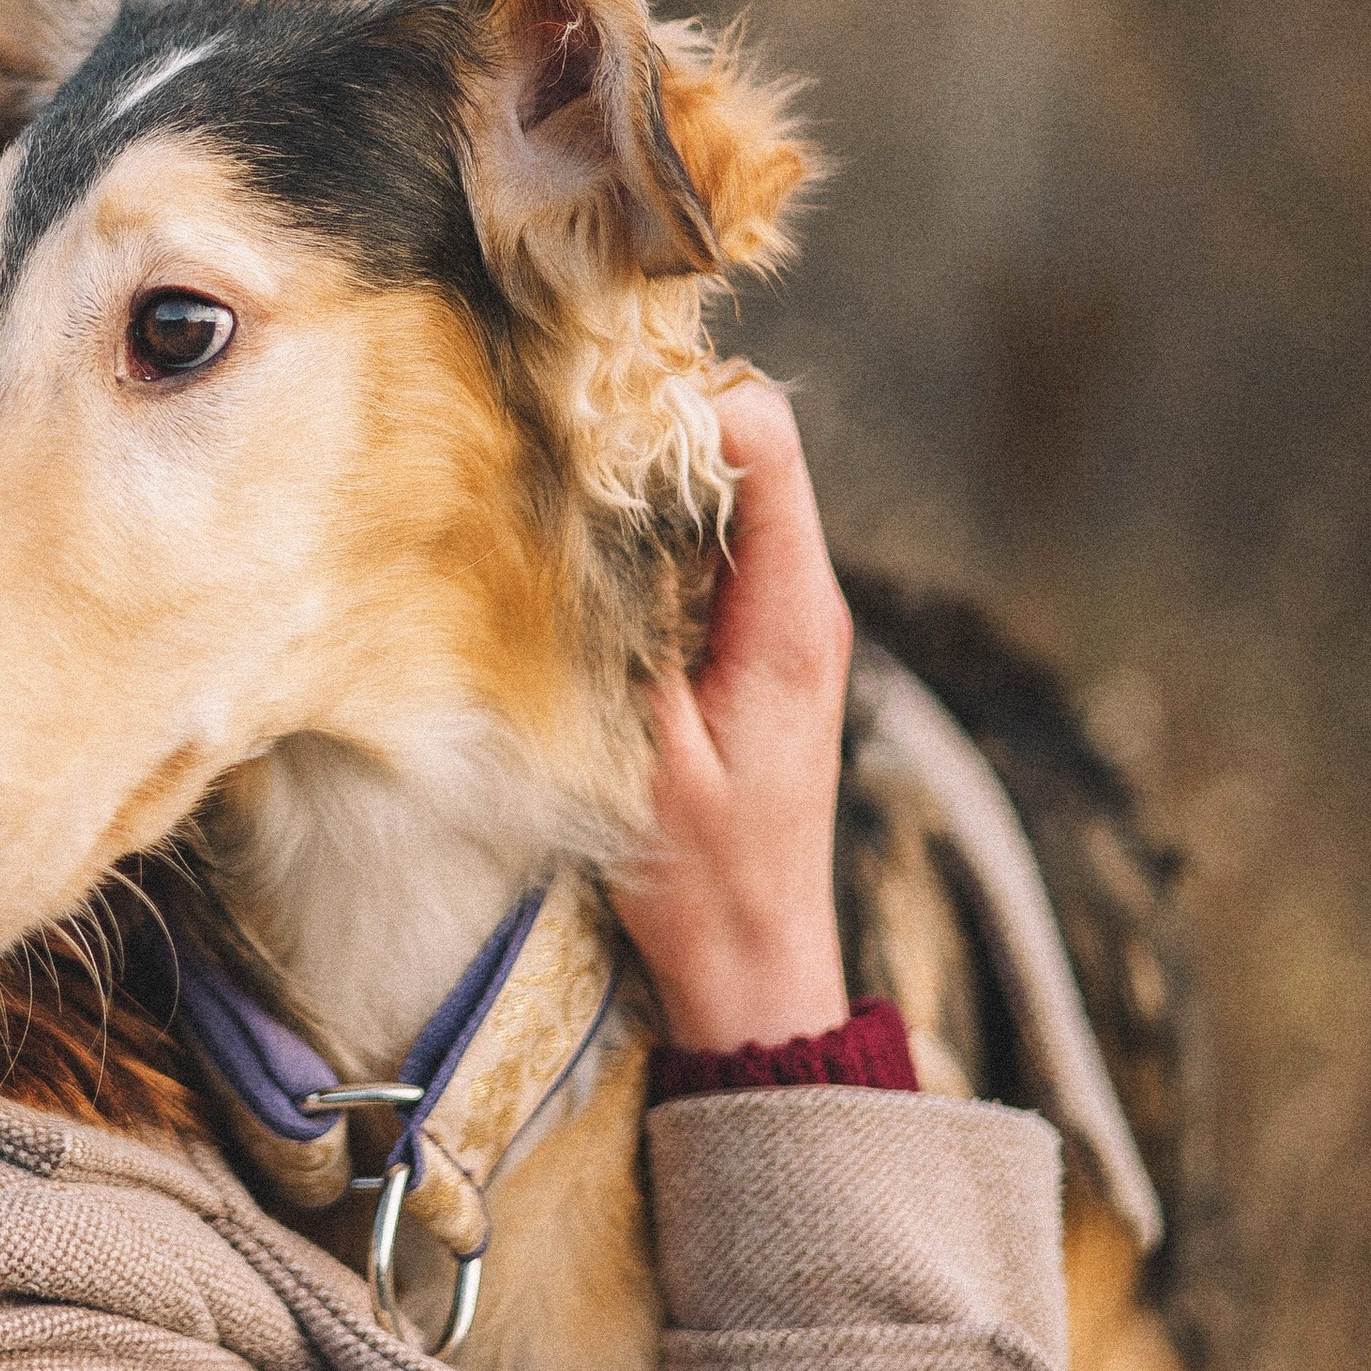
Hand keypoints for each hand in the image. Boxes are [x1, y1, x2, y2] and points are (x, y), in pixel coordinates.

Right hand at [610, 381, 852, 1054]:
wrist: (758, 963)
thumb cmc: (705, 879)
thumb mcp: (649, 760)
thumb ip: (624, 632)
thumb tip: (581, 521)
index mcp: (790, 618)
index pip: (768, 445)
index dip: (686, 406)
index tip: (599, 418)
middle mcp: (807, 602)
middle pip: (751, 449)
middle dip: (659, 429)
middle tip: (564, 444)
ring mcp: (790, 620)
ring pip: (730, 494)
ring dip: (654, 480)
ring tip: (568, 492)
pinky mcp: (762, 643)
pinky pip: (718, 547)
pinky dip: (659, 531)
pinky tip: (596, 557)